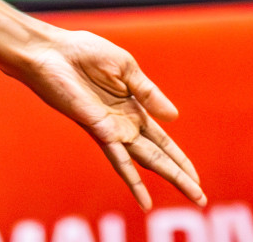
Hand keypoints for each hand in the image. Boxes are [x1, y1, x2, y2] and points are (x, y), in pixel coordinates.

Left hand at [6, 24, 204, 209]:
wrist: (51, 52)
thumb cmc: (82, 53)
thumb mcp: (125, 67)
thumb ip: (148, 93)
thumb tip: (174, 118)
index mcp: (131, 108)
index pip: (161, 139)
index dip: (179, 157)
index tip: (195, 176)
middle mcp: (123, 125)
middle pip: (158, 156)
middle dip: (180, 175)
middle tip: (201, 198)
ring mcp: (112, 131)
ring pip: (147, 161)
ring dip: (169, 178)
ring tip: (191, 196)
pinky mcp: (98, 130)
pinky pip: (120, 160)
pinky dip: (134, 181)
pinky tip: (145, 201)